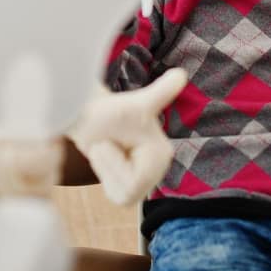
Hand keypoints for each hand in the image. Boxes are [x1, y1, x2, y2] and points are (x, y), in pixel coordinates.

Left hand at [66, 68, 187, 204]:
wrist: (89, 117)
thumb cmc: (107, 111)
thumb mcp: (133, 106)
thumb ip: (160, 93)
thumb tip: (180, 74)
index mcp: (162, 154)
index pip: (134, 182)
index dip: (113, 165)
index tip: (111, 141)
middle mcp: (159, 169)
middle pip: (128, 191)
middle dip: (108, 169)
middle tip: (106, 146)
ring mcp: (148, 179)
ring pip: (121, 195)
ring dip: (105, 173)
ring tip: (106, 151)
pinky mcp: (135, 185)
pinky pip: (118, 196)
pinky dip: (106, 180)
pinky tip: (107, 161)